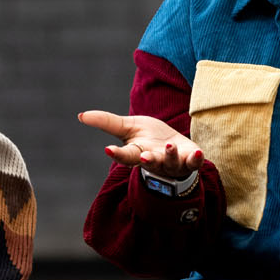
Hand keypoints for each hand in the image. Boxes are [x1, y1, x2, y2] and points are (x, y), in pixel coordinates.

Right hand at [77, 109, 202, 181]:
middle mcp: (154, 161)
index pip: (125, 155)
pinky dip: (196, 159)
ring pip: (171, 163)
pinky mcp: (190, 161)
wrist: (175, 148)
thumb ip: (107, 122)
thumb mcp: (128, 127)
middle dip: (149, 160)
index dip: (117, 154)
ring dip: (170, 156)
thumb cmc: (148, 138)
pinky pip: (194, 163)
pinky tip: (198, 153)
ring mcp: (173, 163)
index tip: (108, 149)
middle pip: (150, 163)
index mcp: (137, 153)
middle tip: (145, 157)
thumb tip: (81, 115)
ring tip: (169, 146)